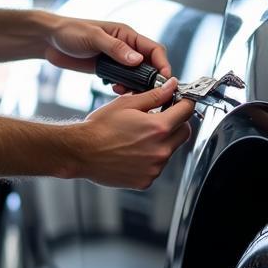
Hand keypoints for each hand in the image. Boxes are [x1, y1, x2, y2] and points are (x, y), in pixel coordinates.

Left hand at [44, 16, 171, 81]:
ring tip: (127, 92)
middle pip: (150, 65)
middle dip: (151, 79)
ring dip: (136, 86)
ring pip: (137, 76)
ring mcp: (117, 60)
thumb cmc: (70, 32)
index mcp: (127, 35)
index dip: (163, 64)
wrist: (48, 41)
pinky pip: (123, 81)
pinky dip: (123, 88)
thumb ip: (116, 49)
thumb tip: (137, 60)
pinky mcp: (107, 70)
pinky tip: (115, 90)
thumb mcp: (94, 38)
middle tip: (148, 92)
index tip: (165, 79)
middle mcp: (126, 47)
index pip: (154, 49)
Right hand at [71, 79, 194, 188]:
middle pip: (184, 132)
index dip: (185, 103)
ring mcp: (155, 167)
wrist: (81, 152)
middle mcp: (160, 150)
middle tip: (161, 117)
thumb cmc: (99, 128)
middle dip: (177, 123)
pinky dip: (150, 158)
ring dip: (162, 142)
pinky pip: (157, 166)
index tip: (181, 101)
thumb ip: (154, 96)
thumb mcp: (127, 104)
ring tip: (139, 137)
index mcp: (158, 127)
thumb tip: (171, 87)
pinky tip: (134, 152)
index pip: (186, 111)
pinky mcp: (147, 180)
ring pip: (171, 150)